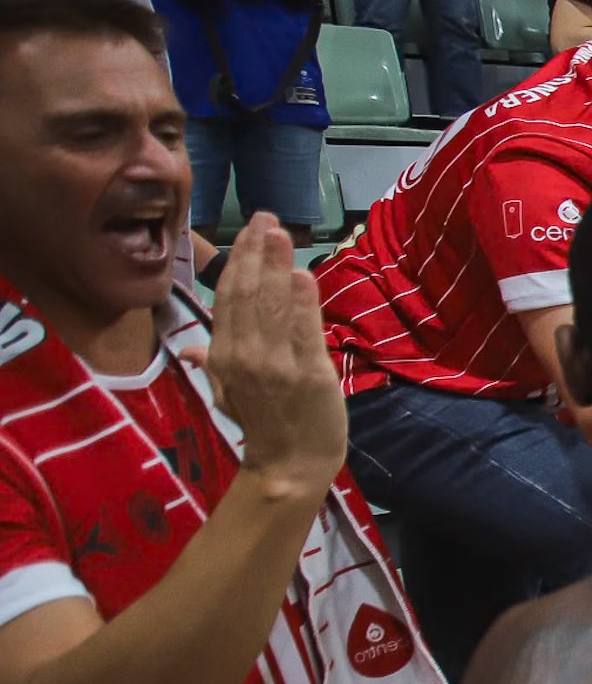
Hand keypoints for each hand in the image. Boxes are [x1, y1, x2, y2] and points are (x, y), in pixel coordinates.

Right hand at [203, 219, 346, 495]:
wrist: (290, 465)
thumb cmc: (263, 425)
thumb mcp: (227, 394)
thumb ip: (211, 364)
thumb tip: (190, 347)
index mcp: (223, 357)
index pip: (228, 298)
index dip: (238, 261)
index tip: (249, 231)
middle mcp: (244, 355)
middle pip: (248, 294)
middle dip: (256, 252)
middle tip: (265, 218)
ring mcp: (276, 364)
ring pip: (272, 305)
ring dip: (277, 266)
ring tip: (280, 233)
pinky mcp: (309, 373)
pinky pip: (303, 331)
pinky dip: (302, 301)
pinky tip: (302, 274)